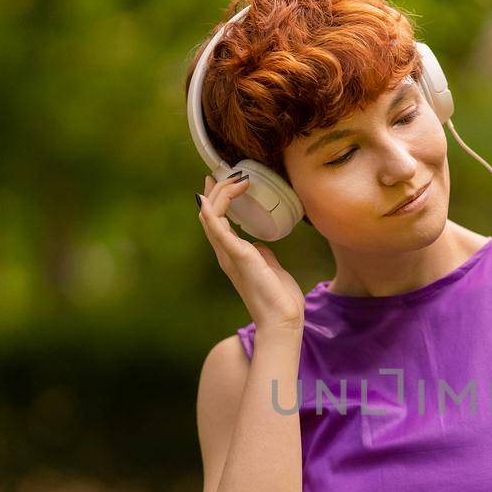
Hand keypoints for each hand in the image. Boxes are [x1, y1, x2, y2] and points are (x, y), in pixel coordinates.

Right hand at [197, 172, 305, 333]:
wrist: (282, 319)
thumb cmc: (278, 297)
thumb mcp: (269, 268)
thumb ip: (261, 254)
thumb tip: (259, 246)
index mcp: (233, 254)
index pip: (217, 220)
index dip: (217, 198)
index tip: (226, 179)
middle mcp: (225, 253)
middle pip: (209, 214)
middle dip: (216, 189)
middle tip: (228, 172)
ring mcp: (229, 255)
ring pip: (211, 216)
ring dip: (220, 193)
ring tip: (236, 178)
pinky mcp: (237, 256)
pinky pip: (217, 229)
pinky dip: (213, 210)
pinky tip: (215, 196)